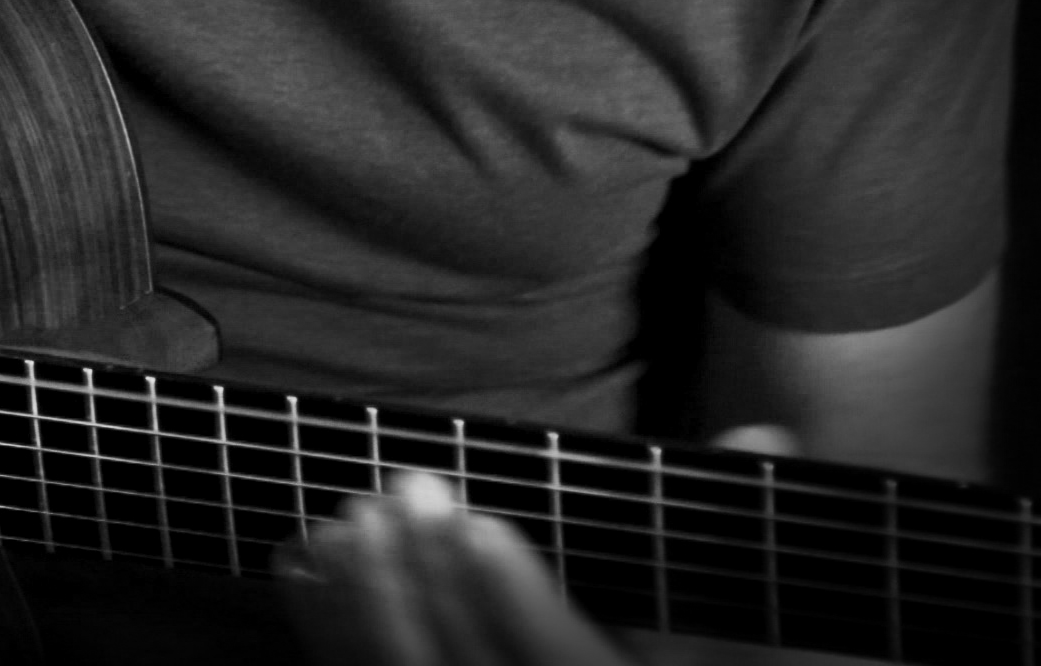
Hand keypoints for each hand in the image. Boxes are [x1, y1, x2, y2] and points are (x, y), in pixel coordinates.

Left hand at [277, 426, 799, 664]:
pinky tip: (306, 557)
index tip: (477, 522)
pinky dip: (327, 624)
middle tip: (404, 489)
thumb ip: (740, 533)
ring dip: (368, 600)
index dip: (517, 600)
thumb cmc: (713, 651)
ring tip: (350, 518)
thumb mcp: (751, 609)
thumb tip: (768, 432)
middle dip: (428, 579)